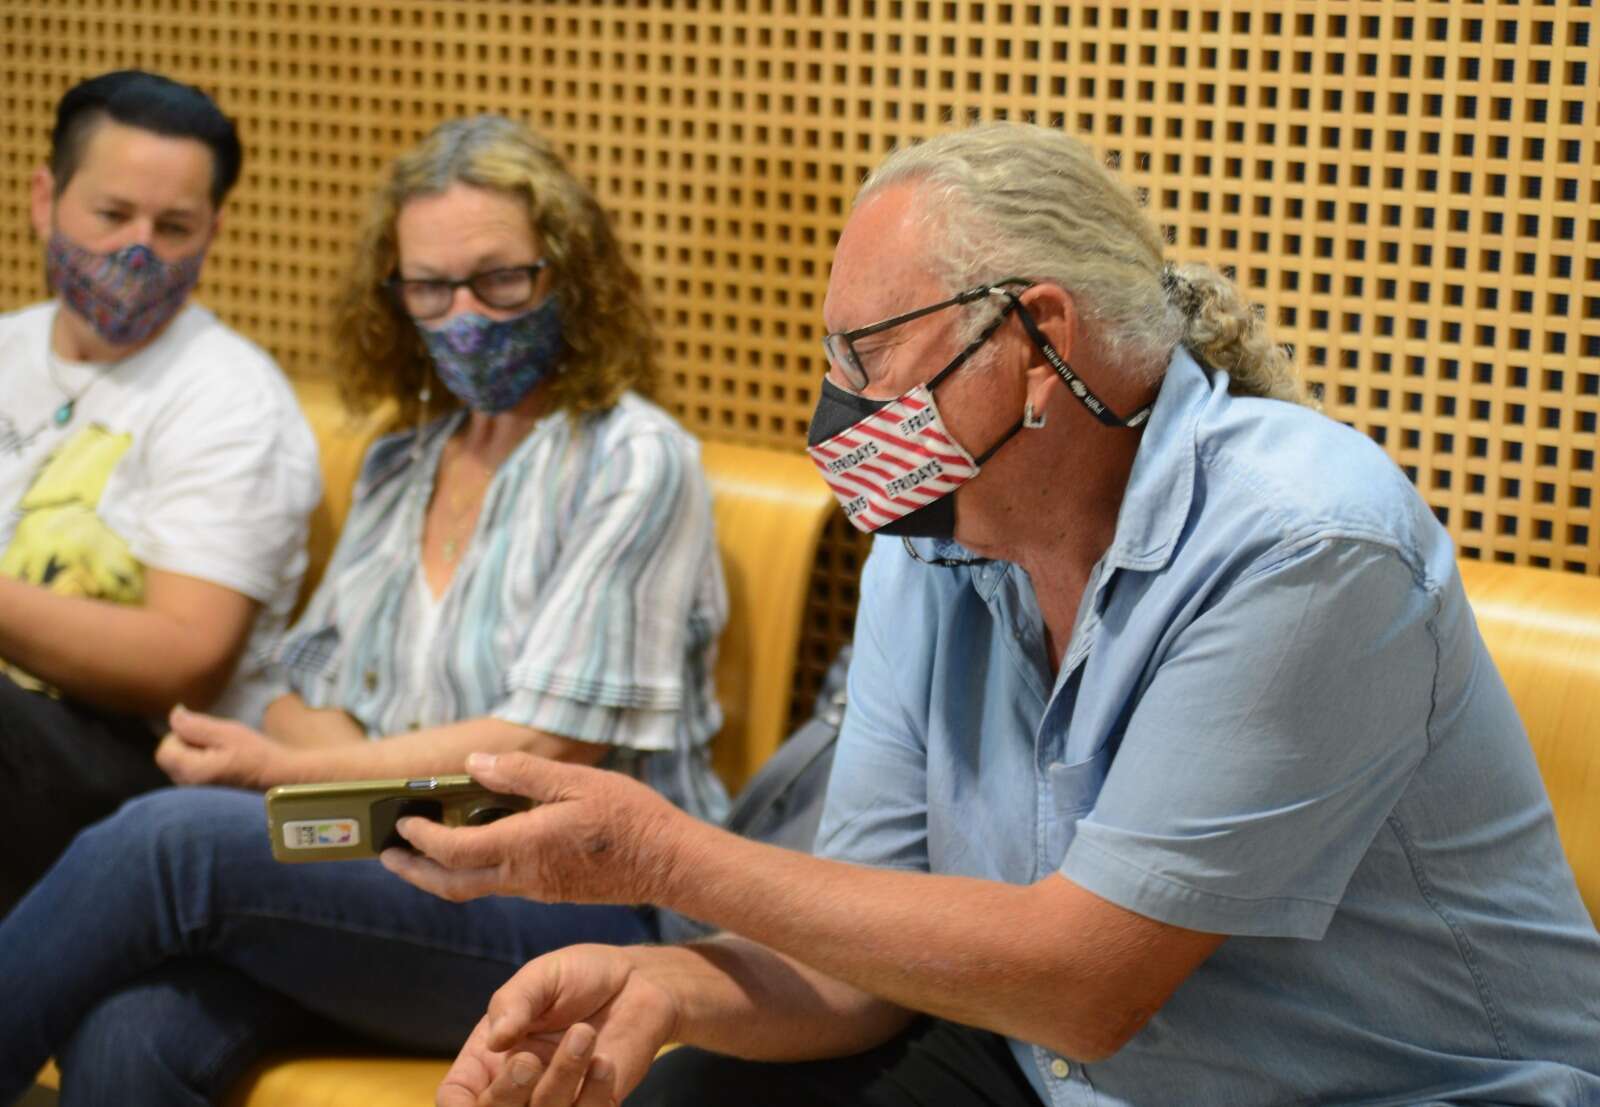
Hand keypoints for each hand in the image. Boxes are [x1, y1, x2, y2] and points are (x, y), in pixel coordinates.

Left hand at [156, 705, 294, 789]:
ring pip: (181, 767)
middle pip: (171, 759)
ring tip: (225, 755)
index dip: (182, 735)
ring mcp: (195, 796)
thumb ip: (196, 724)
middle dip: (188, 746)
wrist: (282, 781)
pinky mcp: (205, 799)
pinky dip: (203, 767)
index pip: (164, 748)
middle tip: (219, 744)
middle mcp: (187, 788)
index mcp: (190, 771)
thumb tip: (174, 715)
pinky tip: (225, 766)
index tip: (209, 735)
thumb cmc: (258, 755)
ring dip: (196, 756)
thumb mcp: (228, 733)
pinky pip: (192, 777)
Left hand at [381, 751, 689, 906]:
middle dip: (413, 870)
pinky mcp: (550, 889)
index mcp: (524, 846)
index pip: (454, 849)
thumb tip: (472, 765)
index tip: (402, 821)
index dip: (421, 838)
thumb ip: (522, 774)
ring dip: (438, 872)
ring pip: (472, 888)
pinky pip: (498, 884)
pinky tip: (473, 849)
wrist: (667, 862)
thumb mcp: (576, 781)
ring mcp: (536, 887)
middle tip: (387, 854)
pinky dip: (470, 871)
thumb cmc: (628, 816)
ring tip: (418, 851)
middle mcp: (523, 875)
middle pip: (451, 883)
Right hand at [437, 945, 676, 1106]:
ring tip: (584, 1034)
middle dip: (507, 1096)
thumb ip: (514, 1003)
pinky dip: (595, 1093)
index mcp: (489, 1058)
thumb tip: (495, 1040)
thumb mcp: (541, 977)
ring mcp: (557, 1099)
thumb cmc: (580, 976)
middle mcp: (518, 1087)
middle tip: (528, 1060)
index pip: (457, 1099)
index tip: (477, 1098)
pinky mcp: (594, 1105)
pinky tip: (604, 1062)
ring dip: (561, 1081)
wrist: (638, 980)